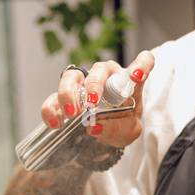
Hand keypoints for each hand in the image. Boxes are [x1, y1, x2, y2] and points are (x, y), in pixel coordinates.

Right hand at [40, 50, 154, 150]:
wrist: (107, 132)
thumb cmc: (122, 125)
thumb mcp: (127, 131)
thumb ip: (116, 129)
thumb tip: (95, 127)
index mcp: (128, 80)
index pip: (143, 62)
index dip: (142, 65)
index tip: (137, 77)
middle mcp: (107, 76)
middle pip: (100, 70)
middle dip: (94, 85)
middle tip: (91, 104)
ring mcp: (83, 83)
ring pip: (72, 77)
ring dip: (68, 93)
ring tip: (71, 114)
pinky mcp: (65, 96)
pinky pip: (53, 98)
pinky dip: (51, 109)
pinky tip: (56, 124)